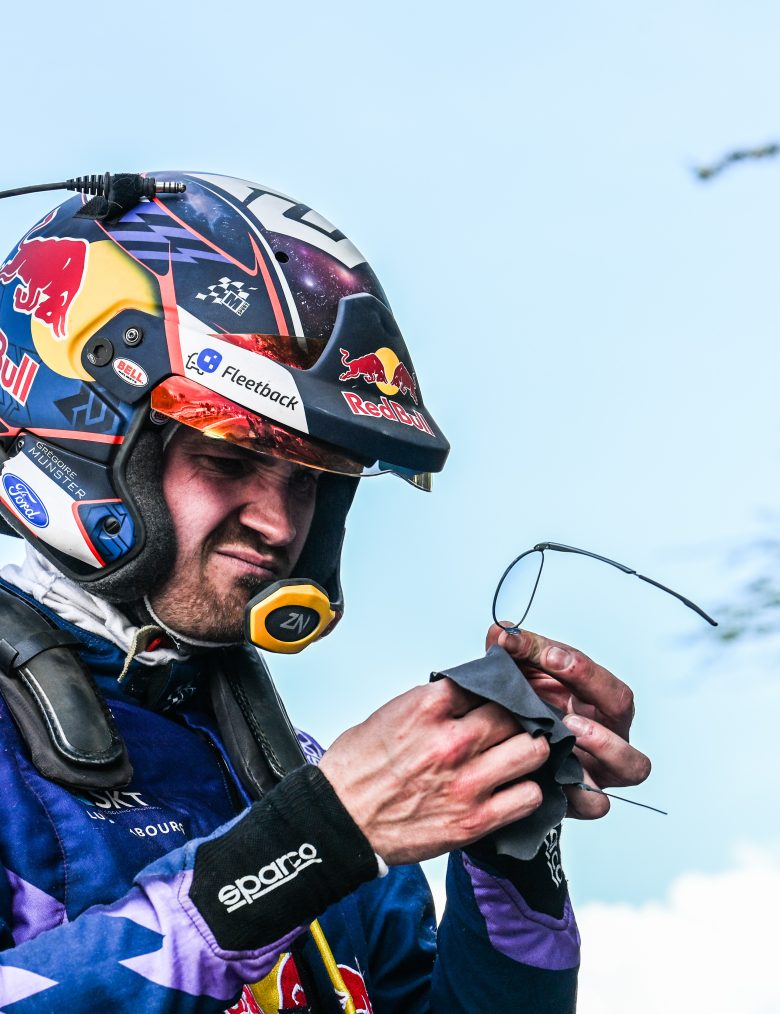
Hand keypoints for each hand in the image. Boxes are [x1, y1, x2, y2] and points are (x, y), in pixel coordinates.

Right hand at [319, 678, 549, 863]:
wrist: (339, 820)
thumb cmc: (357, 770)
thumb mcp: (390, 715)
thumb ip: (432, 705)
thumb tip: (465, 696)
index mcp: (427, 707)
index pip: (485, 681)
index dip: (495, 687)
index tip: (500, 693)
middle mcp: (451, 741)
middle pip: (515, 713)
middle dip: (519, 716)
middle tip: (518, 723)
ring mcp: (467, 782)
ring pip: (532, 751)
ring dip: (530, 750)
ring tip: (521, 753)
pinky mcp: (474, 820)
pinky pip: (528, 797)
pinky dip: (527, 790)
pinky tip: (515, 788)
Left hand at [485, 625, 650, 818]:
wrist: (501, 758)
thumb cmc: (520, 712)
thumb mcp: (515, 679)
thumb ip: (511, 655)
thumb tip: (501, 631)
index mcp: (591, 695)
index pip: (595, 672)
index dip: (573, 661)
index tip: (545, 652)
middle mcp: (606, 729)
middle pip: (621, 703)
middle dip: (591, 685)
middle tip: (555, 669)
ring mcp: (601, 767)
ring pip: (633, 764)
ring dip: (605, 743)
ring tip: (571, 728)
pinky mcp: (585, 800)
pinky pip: (597, 804)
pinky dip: (581, 795)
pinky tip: (555, 777)